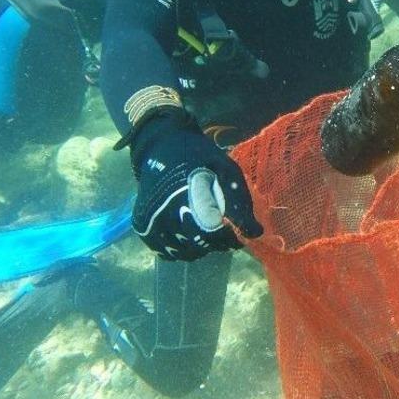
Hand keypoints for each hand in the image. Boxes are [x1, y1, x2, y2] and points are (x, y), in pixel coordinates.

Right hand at [130, 110, 262, 260]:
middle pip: (199, 245)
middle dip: (216, 243)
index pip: (216, 234)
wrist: (163, 145)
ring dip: (198, 248)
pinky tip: (187, 235)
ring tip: (204, 230)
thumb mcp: (226, 170)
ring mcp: (151, 220)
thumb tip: (256, 233)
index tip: (237, 233)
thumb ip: (240, 202)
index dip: (231, 238)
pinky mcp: (142, 225)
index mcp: (189, 195)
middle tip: (221, 230)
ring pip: (182, 252)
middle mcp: (167, 211)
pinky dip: (179, 249)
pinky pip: (165, 252)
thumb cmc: (200, 157)